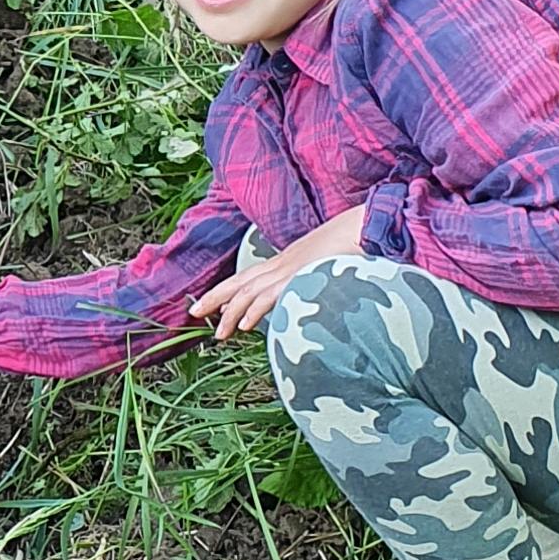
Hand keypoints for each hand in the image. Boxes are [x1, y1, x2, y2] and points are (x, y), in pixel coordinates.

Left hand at [189, 204, 365, 337]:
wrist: (364, 225)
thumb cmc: (349, 246)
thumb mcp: (322, 266)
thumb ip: (308, 281)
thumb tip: (299, 300)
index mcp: (284, 262)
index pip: (247, 277)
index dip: (226, 290)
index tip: (209, 305)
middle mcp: (281, 264)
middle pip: (239, 282)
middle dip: (214, 298)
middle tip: (194, 314)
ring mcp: (290, 270)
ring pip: (250, 292)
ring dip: (231, 312)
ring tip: (218, 333)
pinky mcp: (301, 276)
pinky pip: (272, 295)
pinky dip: (256, 310)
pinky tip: (245, 326)